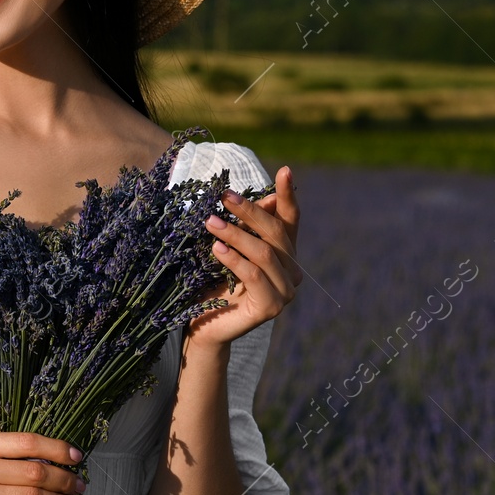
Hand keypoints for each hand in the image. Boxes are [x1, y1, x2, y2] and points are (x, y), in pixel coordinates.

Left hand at [187, 165, 300, 347]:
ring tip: (210, 222)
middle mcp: (292, 271)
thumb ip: (246, 227)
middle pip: (274, 232)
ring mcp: (286, 291)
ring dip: (236, 234)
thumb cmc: (213, 283)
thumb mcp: (229, 247)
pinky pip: (254, 275)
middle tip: (224, 196)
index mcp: (285, 252)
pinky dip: (234, 259)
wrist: (203, 325)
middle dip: (249, 211)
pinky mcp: (271, 308)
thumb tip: (265, 197)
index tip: (285, 170)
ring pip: (264, 253)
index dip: (287, 195)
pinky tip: (216, 248)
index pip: (290, 219)